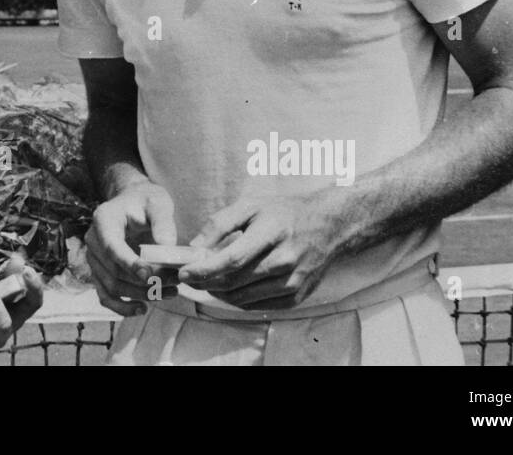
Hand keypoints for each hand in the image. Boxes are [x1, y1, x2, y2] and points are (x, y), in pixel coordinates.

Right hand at [84, 180, 178, 316]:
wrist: (135, 203)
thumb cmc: (146, 201)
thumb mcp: (158, 203)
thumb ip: (163, 222)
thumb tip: (167, 248)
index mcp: (104, 220)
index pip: (112, 247)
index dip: (130, 264)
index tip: (151, 275)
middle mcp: (93, 241)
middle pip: (113, 271)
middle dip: (144, 282)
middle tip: (175, 282)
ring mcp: (94, 259)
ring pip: (112, 287)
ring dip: (140, 295)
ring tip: (171, 292)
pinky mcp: (100, 272)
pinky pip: (105, 296)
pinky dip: (122, 307)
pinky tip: (143, 308)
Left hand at [177, 192, 345, 309]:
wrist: (328, 225)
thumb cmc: (283, 213)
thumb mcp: (251, 206)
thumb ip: (220, 223)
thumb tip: (194, 246)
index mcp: (272, 232)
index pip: (233, 259)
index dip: (205, 269)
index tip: (184, 272)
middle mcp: (285, 259)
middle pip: (236, 281)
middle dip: (207, 282)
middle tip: (191, 278)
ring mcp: (294, 281)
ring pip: (245, 298)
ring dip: (220, 293)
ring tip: (208, 282)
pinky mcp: (297, 296)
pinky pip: (259, 306)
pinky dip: (239, 300)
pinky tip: (231, 289)